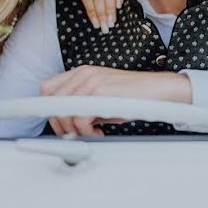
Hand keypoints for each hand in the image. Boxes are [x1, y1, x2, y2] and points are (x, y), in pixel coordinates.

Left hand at [41, 66, 190, 135]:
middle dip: (60, 123)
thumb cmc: (133, 97)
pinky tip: (99, 132)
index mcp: (81, 73)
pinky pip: (79, 117)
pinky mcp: (100, 91)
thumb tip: (67, 124)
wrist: (159, 90)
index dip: (49, 109)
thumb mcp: (102, 99)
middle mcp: (83, 73)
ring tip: (91, 133)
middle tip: (75, 134)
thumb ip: (82, 106)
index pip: (47, 87)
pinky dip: (86, 131)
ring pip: (62, 110)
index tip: (60, 125)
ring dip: (74, 129)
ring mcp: (90, 80)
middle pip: (50, 100)